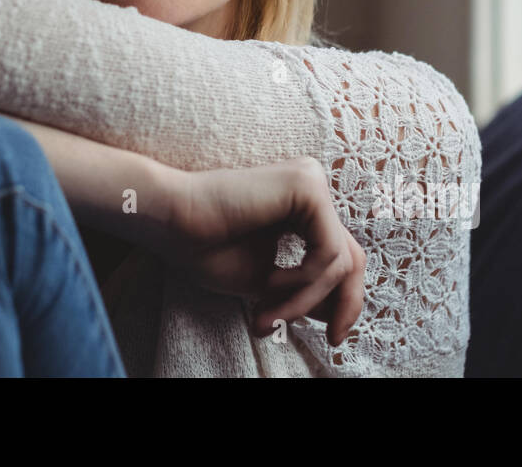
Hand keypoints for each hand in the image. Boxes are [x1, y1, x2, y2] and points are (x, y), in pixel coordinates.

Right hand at [155, 157, 364, 345]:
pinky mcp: (307, 186)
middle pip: (353, 258)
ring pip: (340, 261)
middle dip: (342, 305)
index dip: (343, 301)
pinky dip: (304, 281)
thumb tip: (341, 313)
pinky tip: (268, 283)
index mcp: (302, 206)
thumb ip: (305, 290)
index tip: (331, 338)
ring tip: (266, 315)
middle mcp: (312, 186)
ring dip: (304, 301)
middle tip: (331, 340)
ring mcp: (312, 181)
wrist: (168, 221)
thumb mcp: (266, 281)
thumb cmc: (205, 248)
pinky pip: (328, 252)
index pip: (341, 256)